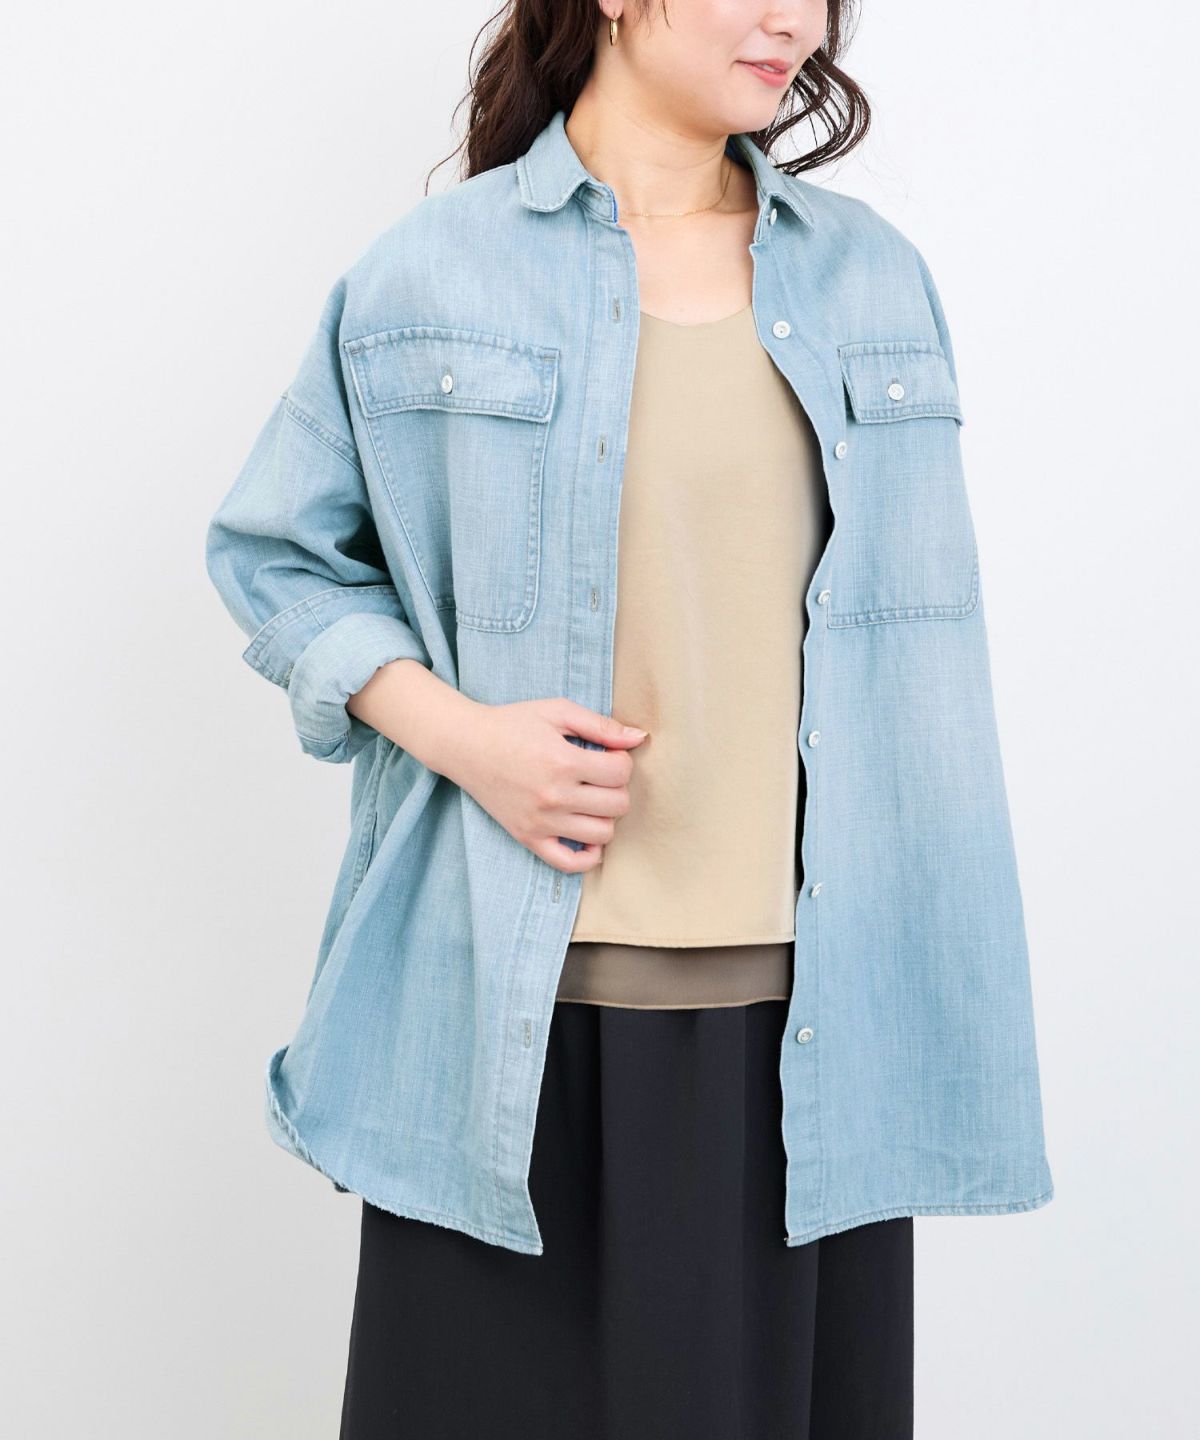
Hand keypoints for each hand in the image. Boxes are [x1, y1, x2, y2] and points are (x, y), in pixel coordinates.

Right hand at [447, 697, 647, 872]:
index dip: (622, 761)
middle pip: (618, 805)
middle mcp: (554, 796)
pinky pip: (570, 864)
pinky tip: (587, 835)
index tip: (607, 755)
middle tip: (599, 776)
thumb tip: (639, 738)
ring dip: (605, 816)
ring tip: (591, 800)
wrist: (466, 745)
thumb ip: (600, 725)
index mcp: (563, 762)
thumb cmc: (513, 723)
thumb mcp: (557, 712)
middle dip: (617, 787)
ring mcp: (541, 822)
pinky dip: (588, 856)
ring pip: (602, 835)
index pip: (621, 773)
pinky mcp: (528, 838)